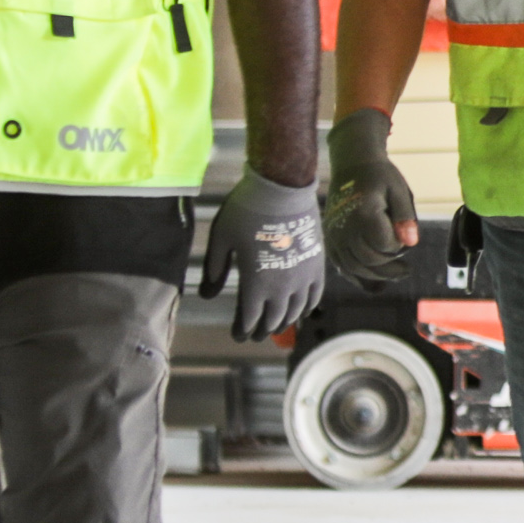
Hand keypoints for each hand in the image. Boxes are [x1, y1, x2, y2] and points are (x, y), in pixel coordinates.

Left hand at [201, 170, 326, 335]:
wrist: (282, 188)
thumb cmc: (246, 211)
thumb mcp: (221, 239)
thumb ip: (214, 270)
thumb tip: (206, 295)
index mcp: (256, 284)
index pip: (249, 320)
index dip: (242, 330)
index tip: (238, 335)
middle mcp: (282, 287)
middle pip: (273, 320)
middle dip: (262, 330)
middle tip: (255, 333)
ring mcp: (303, 277)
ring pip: (295, 311)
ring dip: (284, 321)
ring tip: (276, 324)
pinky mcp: (317, 265)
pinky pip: (315, 295)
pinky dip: (307, 307)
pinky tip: (301, 309)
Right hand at [323, 110, 419, 288]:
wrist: (352, 165)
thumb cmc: (379, 176)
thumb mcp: (398, 190)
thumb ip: (405, 217)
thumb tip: (411, 243)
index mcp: (363, 212)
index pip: (384, 244)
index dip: (398, 246)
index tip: (405, 236)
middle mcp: (344, 227)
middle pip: (369, 259)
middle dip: (390, 263)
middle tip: (405, 259)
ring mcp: (334, 236)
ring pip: (355, 268)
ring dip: (379, 276)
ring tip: (400, 273)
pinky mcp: (331, 241)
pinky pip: (343, 268)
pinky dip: (360, 278)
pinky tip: (378, 284)